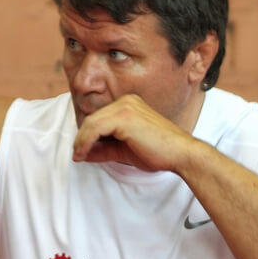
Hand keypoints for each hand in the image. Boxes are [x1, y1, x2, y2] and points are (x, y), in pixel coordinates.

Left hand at [71, 94, 196, 172]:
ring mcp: (125, 107)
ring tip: (78, 156)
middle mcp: (126, 101)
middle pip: (93, 118)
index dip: (87, 135)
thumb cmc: (158, 152)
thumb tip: (83, 153)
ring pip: (91, 122)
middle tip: (77, 155)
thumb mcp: (124, 150)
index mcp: (128, 105)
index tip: (81, 152)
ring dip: (81, 141)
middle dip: (81, 138)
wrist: (180, 154)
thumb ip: (104, 149)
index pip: (100, 118)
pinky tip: (83, 153)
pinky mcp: (123, 117)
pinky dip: (85, 141)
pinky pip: (95, 128)